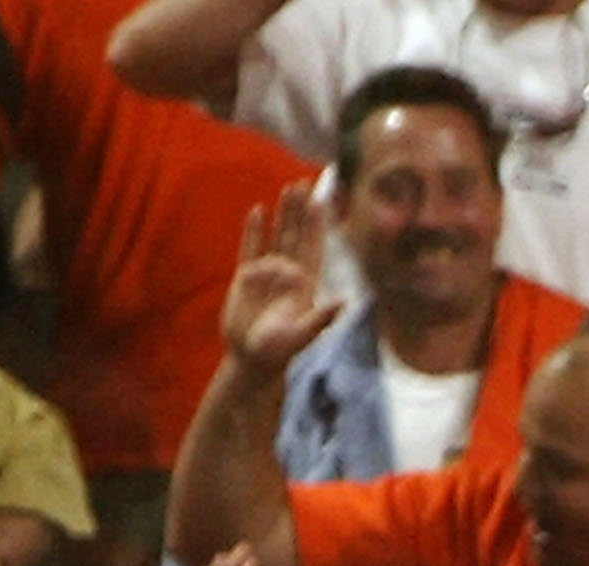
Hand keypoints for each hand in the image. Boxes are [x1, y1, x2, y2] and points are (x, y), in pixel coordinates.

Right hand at [222, 184, 342, 376]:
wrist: (252, 358)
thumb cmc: (280, 351)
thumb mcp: (303, 335)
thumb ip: (321, 319)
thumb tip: (343, 303)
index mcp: (306, 284)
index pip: (315, 247)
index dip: (319, 225)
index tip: (323, 202)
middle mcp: (289, 274)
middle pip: (297, 234)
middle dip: (301, 210)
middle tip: (305, 183)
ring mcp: (268, 273)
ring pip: (277, 235)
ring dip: (283, 213)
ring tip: (288, 189)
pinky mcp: (246, 277)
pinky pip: (251, 247)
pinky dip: (254, 230)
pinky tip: (258, 211)